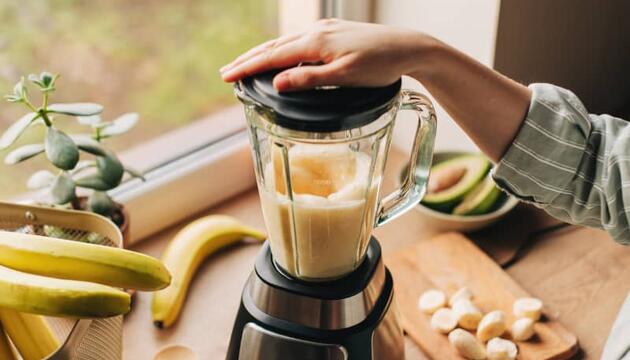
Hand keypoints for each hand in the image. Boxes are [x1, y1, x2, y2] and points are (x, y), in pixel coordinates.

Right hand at [220, 19, 435, 90]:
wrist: (408, 47)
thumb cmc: (381, 64)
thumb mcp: (346, 77)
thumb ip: (311, 79)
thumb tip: (277, 82)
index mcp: (316, 43)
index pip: (272, 56)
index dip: (248, 68)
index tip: (227, 77)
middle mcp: (317, 32)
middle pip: (273, 46)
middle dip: (247, 60)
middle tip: (225, 73)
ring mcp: (325, 30)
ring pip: (285, 42)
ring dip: (262, 54)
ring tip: (244, 65)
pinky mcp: (333, 33)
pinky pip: (298, 41)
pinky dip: (281, 50)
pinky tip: (280, 57)